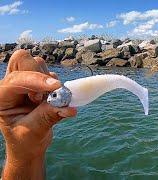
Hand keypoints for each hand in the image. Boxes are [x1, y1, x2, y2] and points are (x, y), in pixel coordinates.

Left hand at [0, 50, 76, 179]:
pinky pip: (50, 74)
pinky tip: (51, 101)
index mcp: (1, 97)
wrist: (29, 145)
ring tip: (46, 102)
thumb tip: (69, 107)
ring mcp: (25, 83)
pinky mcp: (39, 84)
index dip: (37, 80)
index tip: (57, 87)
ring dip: (48, 80)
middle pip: (22, 60)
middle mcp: (10, 86)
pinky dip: (56, 85)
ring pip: (38, 64)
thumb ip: (49, 116)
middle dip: (38, 72)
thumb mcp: (34, 131)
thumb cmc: (25, 141)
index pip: (16, 79)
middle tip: (46, 94)